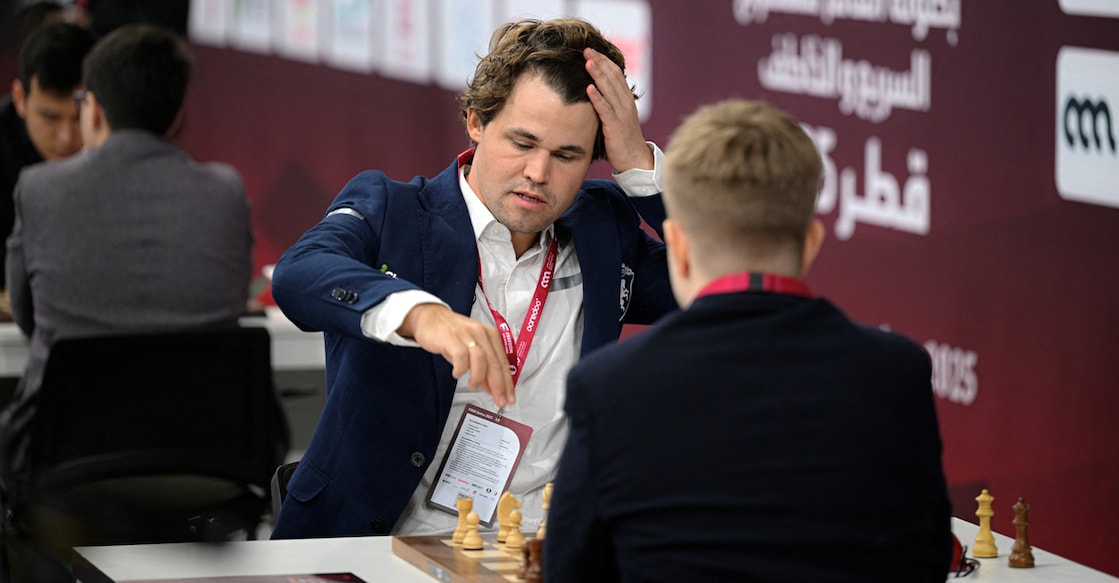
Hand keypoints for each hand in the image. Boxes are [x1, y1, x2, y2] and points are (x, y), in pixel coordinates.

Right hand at [399, 303, 515, 407]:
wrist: (430, 317)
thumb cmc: (452, 334)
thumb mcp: (471, 349)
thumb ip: (482, 367)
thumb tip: (491, 387)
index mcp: (490, 335)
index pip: (503, 362)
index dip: (507, 382)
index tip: (509, 397)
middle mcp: (481, 333)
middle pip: (494, 362)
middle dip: (498, 385)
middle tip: (498, 400)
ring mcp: (466, 334)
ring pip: (481, 359)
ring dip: (478, 377)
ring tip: (472, 386)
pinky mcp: (451, 337)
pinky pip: (461, 356)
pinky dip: (461, 369)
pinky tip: (458, 374)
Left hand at [584, 47, 653, 173]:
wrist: (635, 160)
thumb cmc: (623, 140)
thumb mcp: (618, 117)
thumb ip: (609, 104)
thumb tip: (595, 93)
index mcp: (626, 99)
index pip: (616, 73)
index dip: (604, 60)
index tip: (592, 50)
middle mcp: (626, 103)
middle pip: (612, 76)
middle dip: (599, 61)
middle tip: (586, 49)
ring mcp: (621, 114)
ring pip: (609, 89)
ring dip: (597, 74)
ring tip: (587, 61)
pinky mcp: (615, 126)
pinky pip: (605, 109)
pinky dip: (597, 98)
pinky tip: (589, 88)